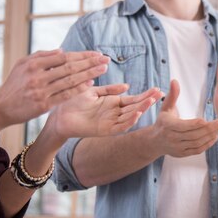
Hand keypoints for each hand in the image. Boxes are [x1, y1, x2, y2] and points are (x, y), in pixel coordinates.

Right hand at [0, 49, 108, 127]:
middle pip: (70, 67)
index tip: (97, 53)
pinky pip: (65, 95)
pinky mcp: (44, 104)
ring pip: (70, 80)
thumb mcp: (23, 65)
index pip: (64, 57)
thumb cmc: (15, 84)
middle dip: (90, 62)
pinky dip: (79, 89)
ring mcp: (41, 91)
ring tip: (103, 69)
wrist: (3, 107)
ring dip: (89, 74)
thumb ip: (42, 56)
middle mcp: (37, 76)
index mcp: (33, 64)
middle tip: (106, 59)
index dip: (82, 55)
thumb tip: (63, 50)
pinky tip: (91, 84)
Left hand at [49, 84, 163, 139]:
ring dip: (141, 109)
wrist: (58, 116)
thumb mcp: (94, 91)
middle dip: (147, 100)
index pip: (133, 99)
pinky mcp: (105, 130)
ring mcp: (111, 122)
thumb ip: (110, 89)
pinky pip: (120, 126)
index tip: (157, 89)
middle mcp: (114, 113)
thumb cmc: (73, 102)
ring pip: (130, 116)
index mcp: (113, 103)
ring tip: (151, 101)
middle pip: (135, 106)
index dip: (145, 95)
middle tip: (159, 94)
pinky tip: (137, 113)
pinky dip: (129, 120)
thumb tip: (127, 86)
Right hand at [152, 79, 217, 157]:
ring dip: (210, 136)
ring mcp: (177, 147)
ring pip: (196, 143)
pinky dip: (207, 144)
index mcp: (168, 125)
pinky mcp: (182, 154)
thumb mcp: (165, 107)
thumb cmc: (163, 121)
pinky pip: (197, 150)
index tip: (206, 119)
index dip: (194, 124)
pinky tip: (215, 137)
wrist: (154, 142)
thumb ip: (172, 95)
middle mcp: (172, 138)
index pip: (183, 126)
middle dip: (208, 129)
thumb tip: (175, 81)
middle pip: (193, 135)